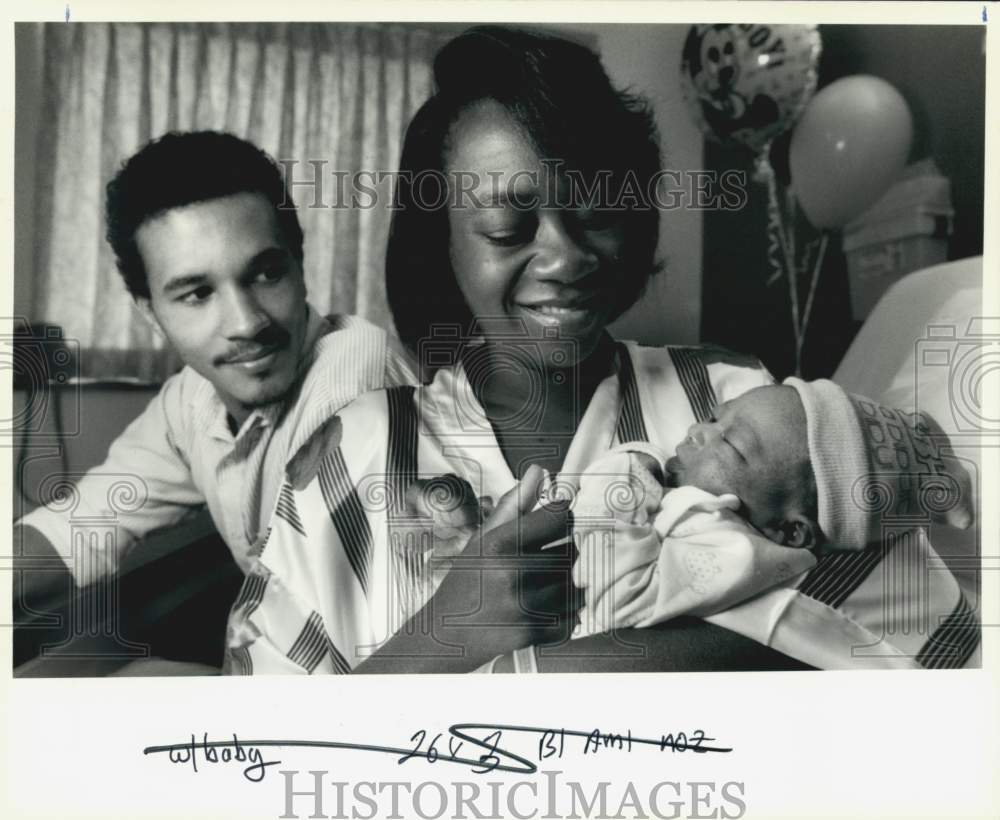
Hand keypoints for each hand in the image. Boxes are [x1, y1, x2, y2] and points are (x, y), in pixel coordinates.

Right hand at [427, 464, 576, 661]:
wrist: (446, 633)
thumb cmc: (468, 579)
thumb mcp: (484, 538)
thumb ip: (514, 505)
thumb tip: (538, 472)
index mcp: (500, 543)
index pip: (560, 518)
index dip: (561, 517)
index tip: (554, 521)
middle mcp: (512, 573)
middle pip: (572, 551)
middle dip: (563, 553)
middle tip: (543, 559)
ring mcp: (523, 606)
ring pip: (576, 585)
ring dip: (566, 584)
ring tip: (542, 585)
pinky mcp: (532, 633)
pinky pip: (573, 617)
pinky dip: (564, 614)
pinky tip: (542, 608)